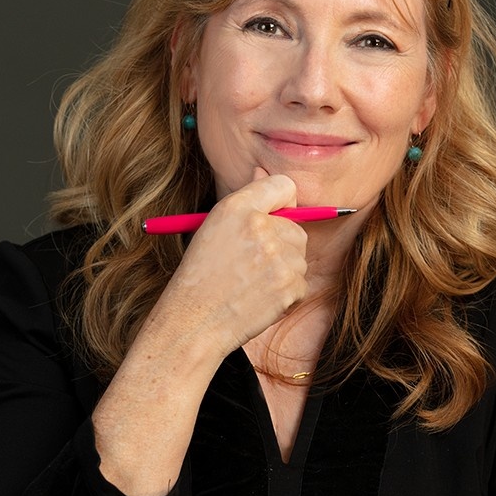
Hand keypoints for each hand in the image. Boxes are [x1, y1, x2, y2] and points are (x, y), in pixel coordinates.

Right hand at [146, 166, 309, 357]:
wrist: (194, 321)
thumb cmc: (200, 274)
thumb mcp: (212, 227)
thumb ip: (244, 200)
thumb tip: (263, 174)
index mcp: (237, 207)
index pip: (283, 185)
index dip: (281, 202)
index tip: (275, 216)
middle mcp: (260, 227)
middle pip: (297, 225)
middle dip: (282, 242)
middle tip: (252, 260)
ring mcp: (278, 258)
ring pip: (300, 256)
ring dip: (283, 268)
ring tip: (251, 281)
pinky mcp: (291, 286)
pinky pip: (300, 282)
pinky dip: (285, 292)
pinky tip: (258, 298)